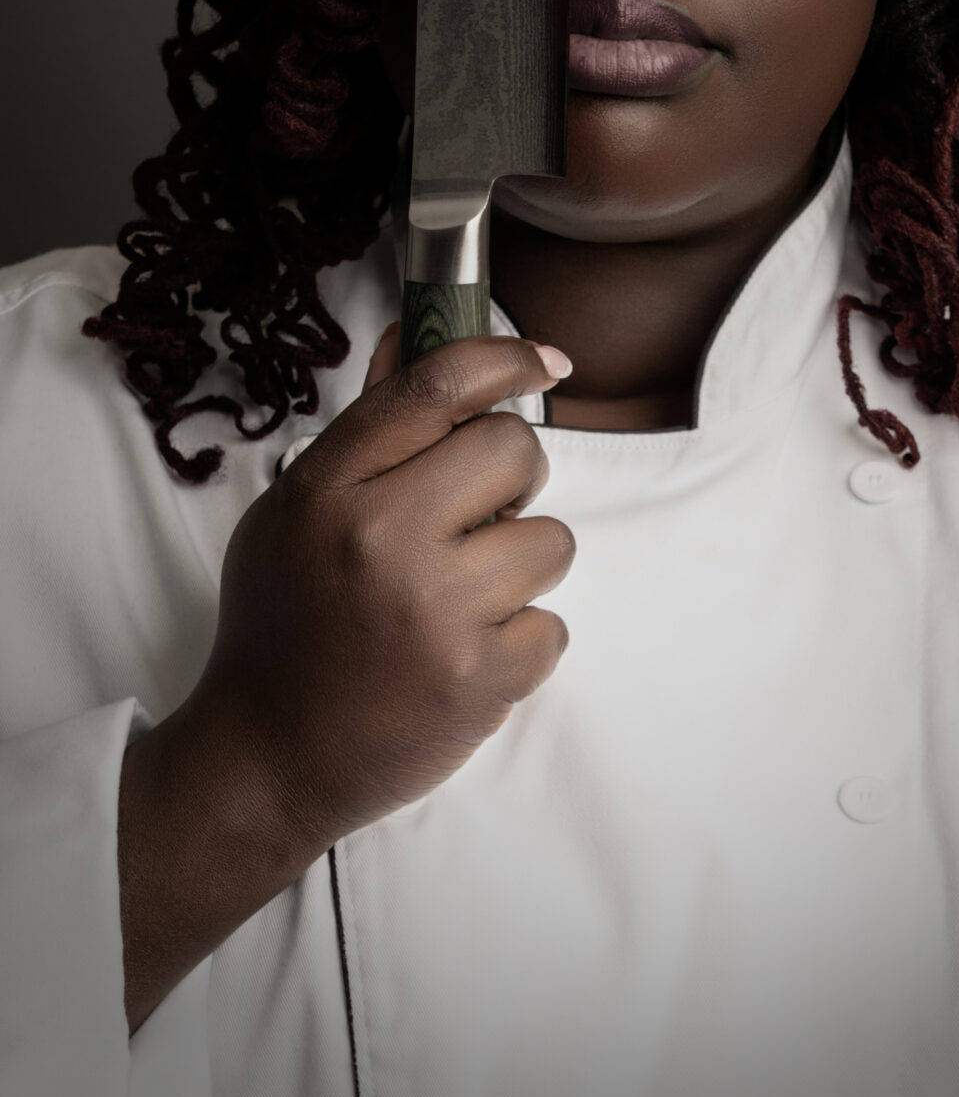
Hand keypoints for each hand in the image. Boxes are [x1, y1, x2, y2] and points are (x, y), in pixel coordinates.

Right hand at [184, 326, 574, 851]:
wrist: (266, 760)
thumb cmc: (282, 627)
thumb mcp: (296, 513)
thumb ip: (365, 431)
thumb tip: (411, 336)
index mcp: (329, 489)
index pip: (436, 387)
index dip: (503, 356)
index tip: (543, 358)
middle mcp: (381, 538)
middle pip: (514, 449)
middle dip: (513, 480)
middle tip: (476, 520)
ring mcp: (434, 610)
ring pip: (552, 539)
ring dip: (522, 568)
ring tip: (462, 600)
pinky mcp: (478, 678)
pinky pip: (554, 624)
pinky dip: (522, 643)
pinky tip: (466, 657)